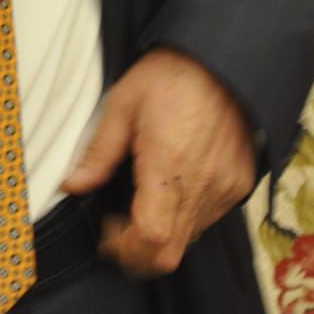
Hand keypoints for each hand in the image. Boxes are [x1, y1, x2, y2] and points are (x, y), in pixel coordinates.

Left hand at [62, 47, 256, 276]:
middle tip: (118, 229)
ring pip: (189, 238)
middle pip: (169, 253)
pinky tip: (171, 189)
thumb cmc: (169, 76)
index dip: (124, 248)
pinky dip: (185, 216)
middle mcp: (202, 184)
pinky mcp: (240, 184)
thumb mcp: (123, 104)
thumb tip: (72, 185)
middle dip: (137, 253)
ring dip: (161, 233)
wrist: (221, 59)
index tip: (107, 233)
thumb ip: (99, 152)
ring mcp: (225, 188)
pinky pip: (209, 218)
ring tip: (143, 199)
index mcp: (168, 164)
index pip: (151, 238)